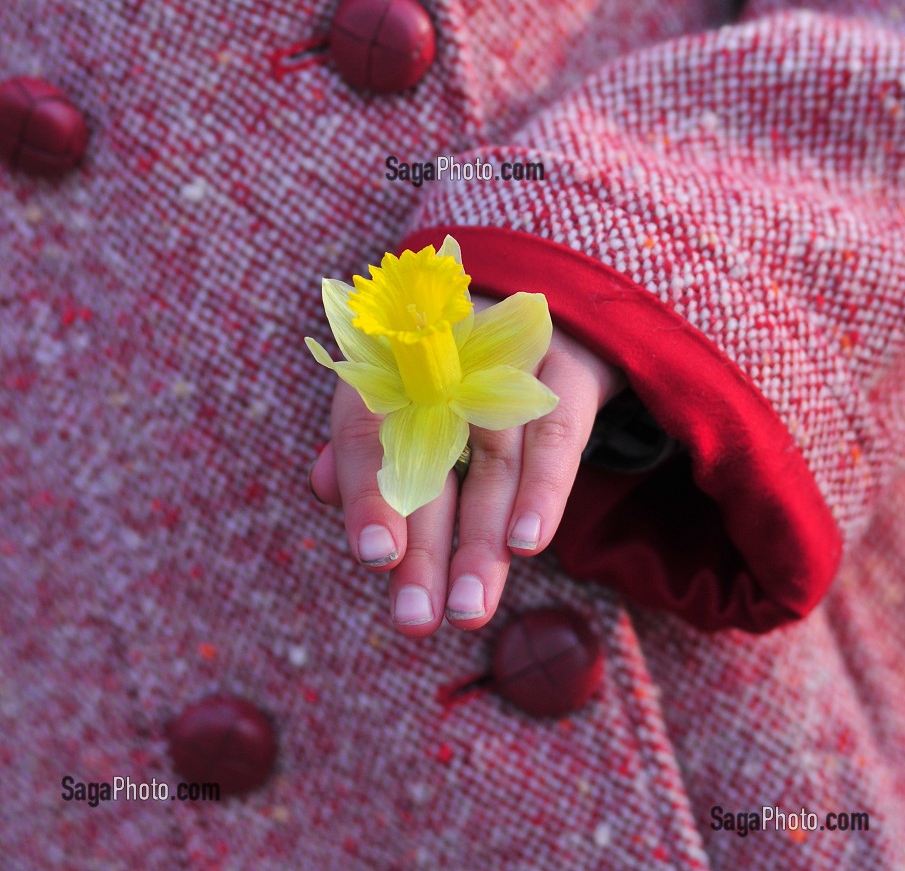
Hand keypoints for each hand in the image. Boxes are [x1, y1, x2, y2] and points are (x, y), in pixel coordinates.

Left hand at [308, 296, 625, 636]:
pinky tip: (527, 543)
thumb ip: (364, 444)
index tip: (376, 557)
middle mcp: (443, 357)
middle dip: (422, 546)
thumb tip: (322, 487)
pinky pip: (554, 433)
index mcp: (387, 363)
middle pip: (429, 461)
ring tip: (467, 611)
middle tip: (414, 619)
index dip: (367, 495)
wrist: (534, 303)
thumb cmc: (449, 368)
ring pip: (492, 461)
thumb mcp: (403, 395)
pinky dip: (542, 488)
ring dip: (481, 541)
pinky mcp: (564, 369)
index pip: (364, 429)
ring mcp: (507, 361)